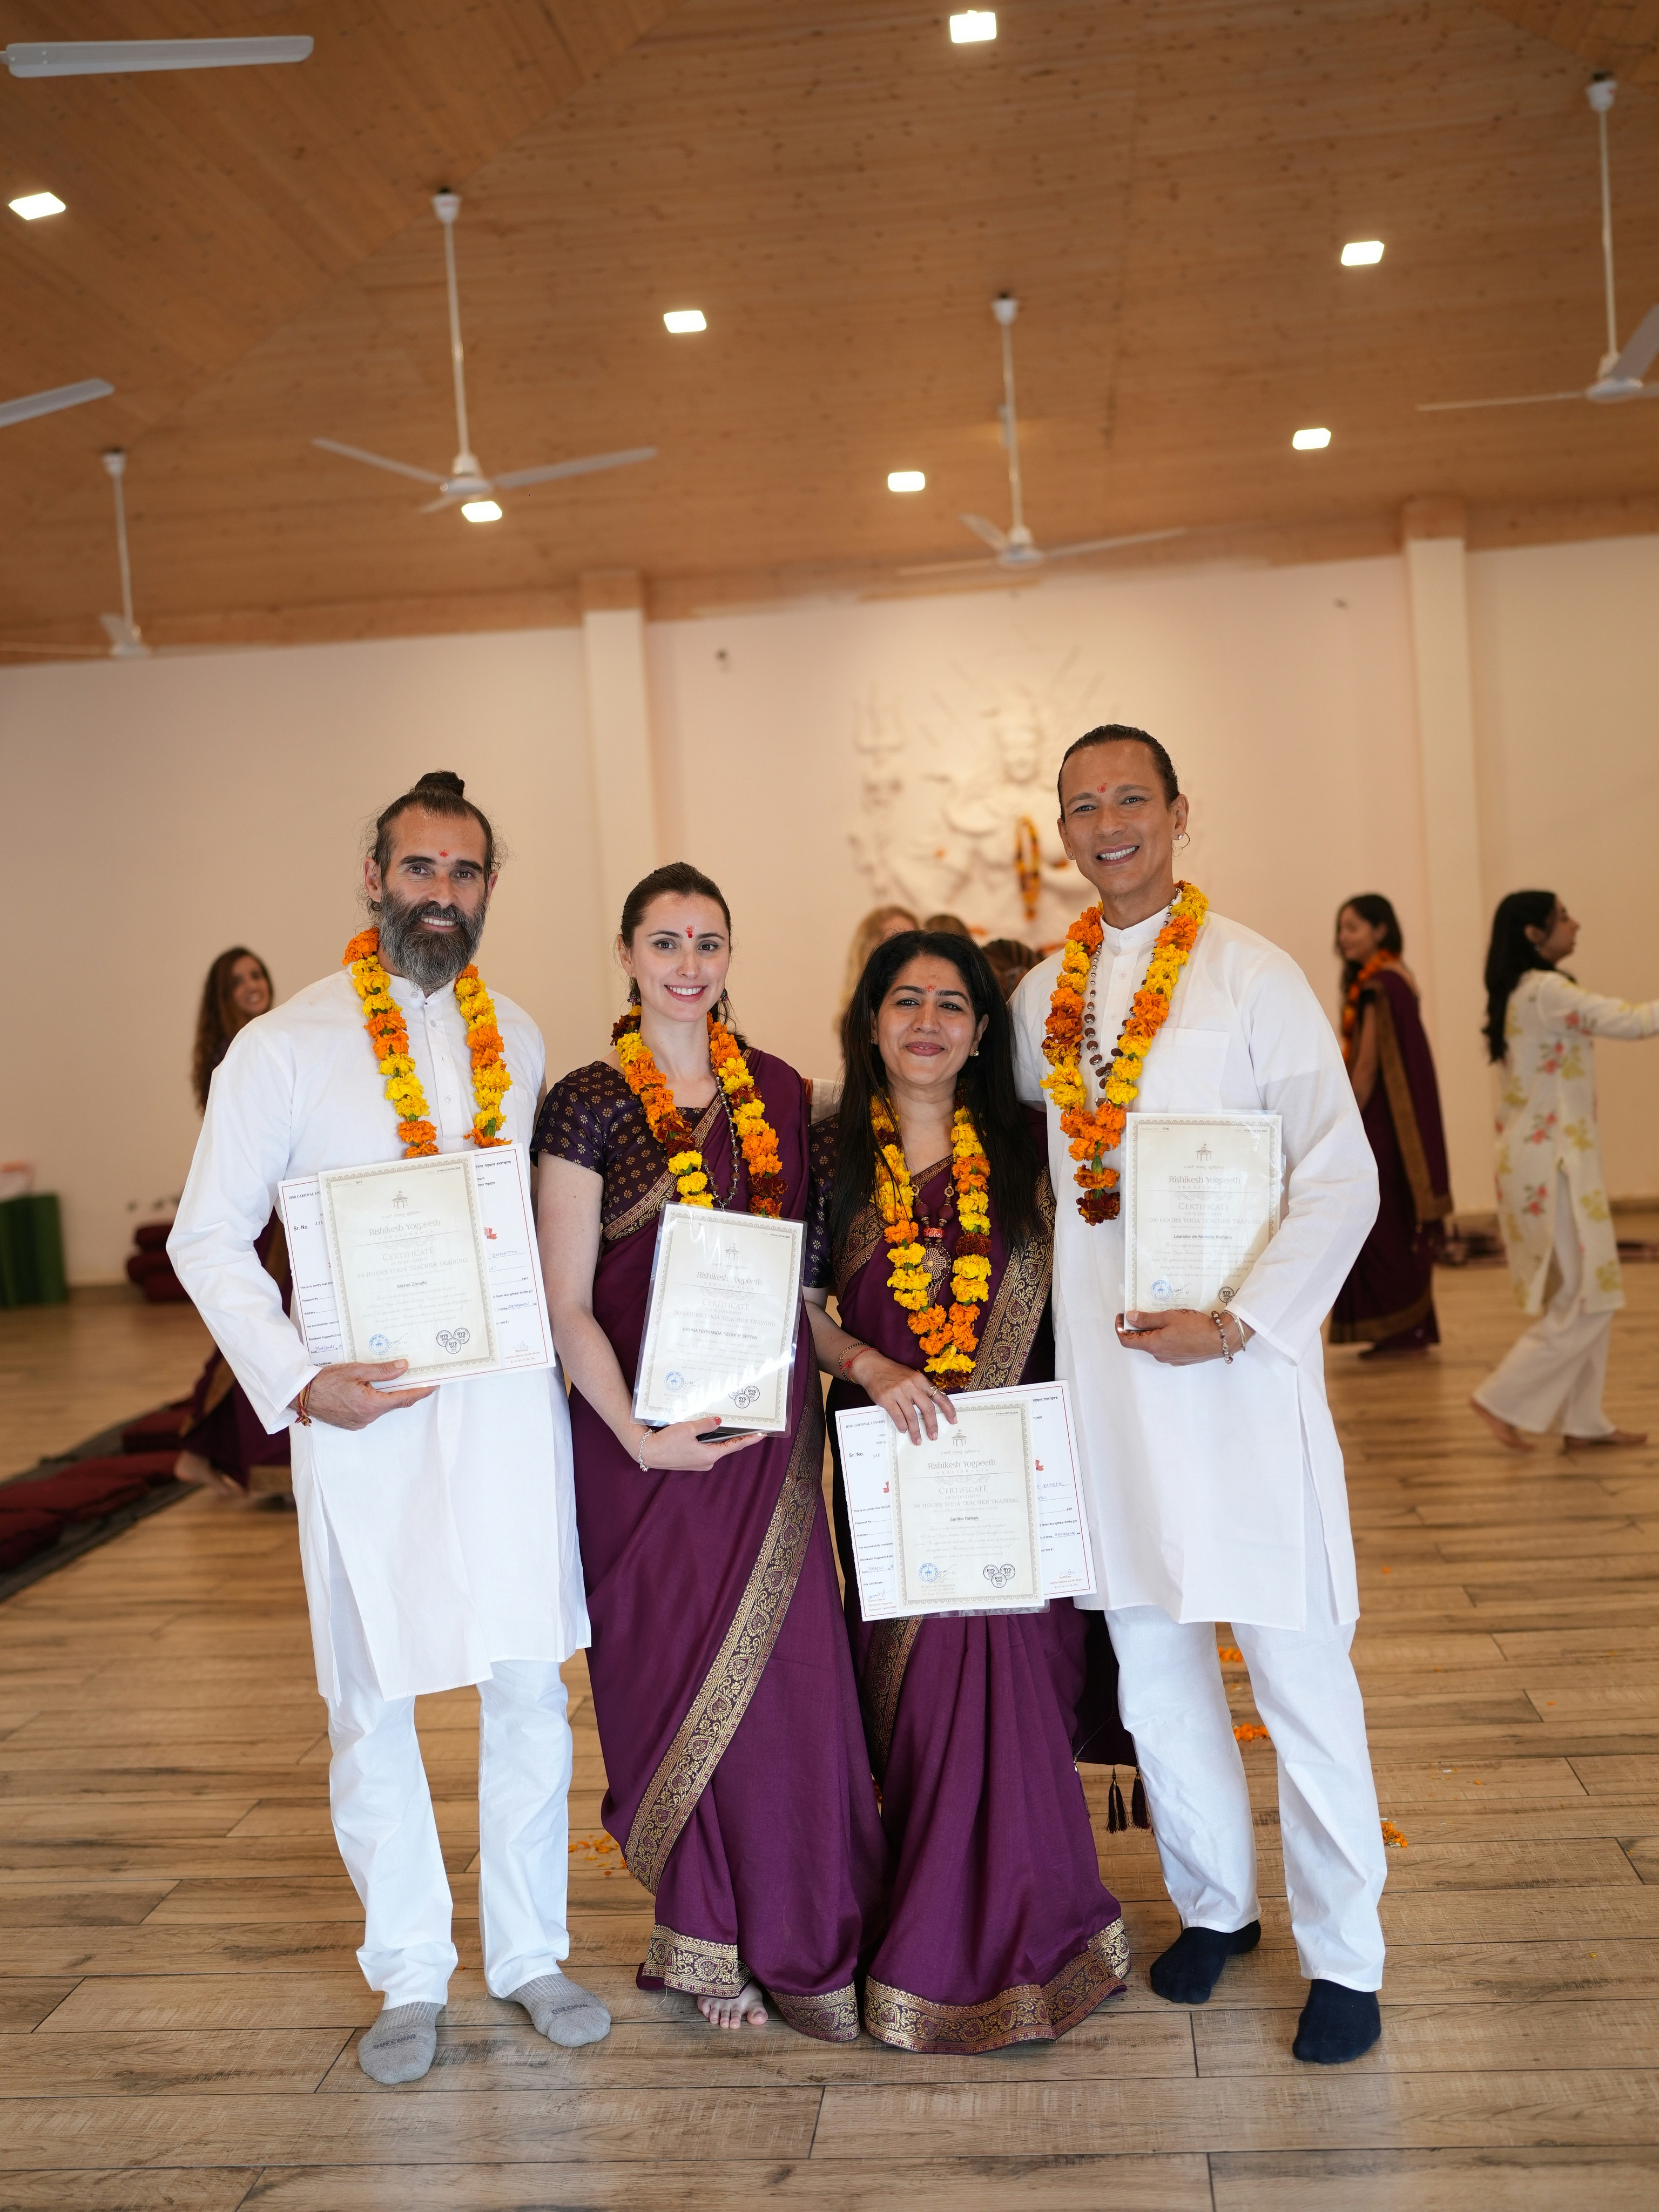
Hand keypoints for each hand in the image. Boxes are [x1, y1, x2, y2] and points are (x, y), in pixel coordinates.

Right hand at [300, 1361, 435, 1428]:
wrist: (302, 1395)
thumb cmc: (326, 1380)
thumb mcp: (357, 1370)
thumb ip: (383, 1371)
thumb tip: (404, 1367)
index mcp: (372, 1404)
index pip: (405, 1398)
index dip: (422, 1392)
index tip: (434, 1385)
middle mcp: (368, 1417)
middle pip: (394, 1403)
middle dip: (405, 1391)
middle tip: (416, 1378)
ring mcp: (359, 1423)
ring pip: (381, 1408)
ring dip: (387, 1395)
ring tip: (389, 1380)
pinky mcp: (351, 1424)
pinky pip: (370, 1412)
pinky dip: (374, 1401)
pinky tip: (370, 1390)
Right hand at [633, 1416, 765, 1473]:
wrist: (648, 1452)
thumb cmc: (667, 1442)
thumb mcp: (688, 1428)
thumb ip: (706, 1424)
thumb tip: (719, 1421)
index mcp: (710, 1455)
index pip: (735, 1446)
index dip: (749, 1439)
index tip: (762, 1435)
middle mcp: (707, 1462)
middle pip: (726, 1447)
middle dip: (735, 1436)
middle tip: (747, 1426)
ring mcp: (698, 1463)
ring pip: (714, 1447)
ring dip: (720, 1438)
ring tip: (728, 1426)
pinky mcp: (690, 1460)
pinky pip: (704, 1449)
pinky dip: (708, 1441)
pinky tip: (707, 1432)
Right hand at [846, 1348, 957, 1443]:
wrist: (873, 1367)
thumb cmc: (893, 1373)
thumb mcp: (911, 1377)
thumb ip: (921, 1389)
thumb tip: (931, 1409)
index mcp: (920, 1380)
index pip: (939, 1396)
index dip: (948, 1410)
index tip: (953, 1421)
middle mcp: (911, 1385)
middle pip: (927, 1409)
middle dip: (932, 1425)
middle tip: (933, 1436)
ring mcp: (899, 1392)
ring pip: (911, 1416)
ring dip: (915, 1431)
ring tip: (917, 1439)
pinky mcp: (886, 1399)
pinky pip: (897, 1416)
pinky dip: (902, 1426)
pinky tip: (903, 1430)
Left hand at [1116, 1309, 1239, 1365]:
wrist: (1220, 1339)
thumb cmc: (1195, 1327)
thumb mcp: (1169, 1317)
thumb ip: (1147, 1319)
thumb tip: (1130, 1318)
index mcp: (1153, 1345)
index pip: (1126, 1341)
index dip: (1120, 1328)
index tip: (1122, 1317)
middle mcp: (1159, 1355)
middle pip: (1141, 1342)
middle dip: (1139, 1328)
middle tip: (1145, 1312)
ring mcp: (1170, 1359)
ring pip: (1155, 1344)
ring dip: (1154, 1332)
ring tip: (1165, 1318)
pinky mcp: (1181, 1359)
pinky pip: (1167, 1348)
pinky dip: (1166, 1338)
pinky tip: (1177, 1328)